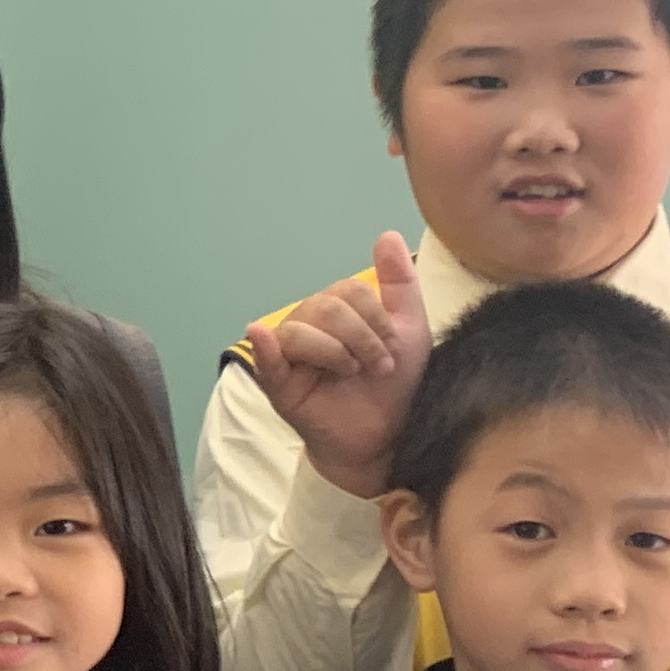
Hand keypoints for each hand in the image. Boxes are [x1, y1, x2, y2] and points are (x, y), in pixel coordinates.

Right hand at [247, 233, 430, 502]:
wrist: (387, 437)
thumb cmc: (394, 386)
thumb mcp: (408, 330)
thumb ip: (399, 283)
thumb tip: (385, 233)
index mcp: (336, 312)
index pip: (348, 291)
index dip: (375, 318)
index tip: (393, 350)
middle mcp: (308, 327)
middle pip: (325, 306)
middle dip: (361, 337)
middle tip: (377, 367)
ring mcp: (289, 355)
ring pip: (302, 329)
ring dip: (337, 352)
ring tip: (353, 374)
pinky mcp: (278, 384)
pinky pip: (267, 358)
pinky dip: (265, 346)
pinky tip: (261, 336)